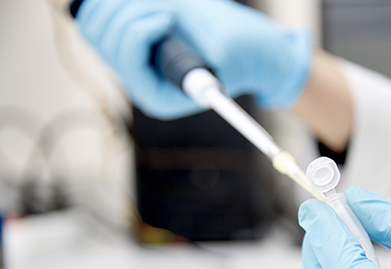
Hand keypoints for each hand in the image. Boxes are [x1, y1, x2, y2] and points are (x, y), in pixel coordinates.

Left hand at [75, 0, 311, 118]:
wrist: (248, 46)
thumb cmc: (244, 55)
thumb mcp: (228, 50)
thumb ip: (191, 41)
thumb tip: (162, 19)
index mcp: (159, 95)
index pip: (128, 59)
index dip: (140, 30)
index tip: (169, 15)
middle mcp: (138, 79)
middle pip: (107, 37)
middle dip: (134, 11)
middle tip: (169, 7)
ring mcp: (130, 59)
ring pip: (99, 22)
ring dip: (128, 2)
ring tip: (166, 5)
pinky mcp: (128, 39)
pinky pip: (99, 14)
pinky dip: (120, 1)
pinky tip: (147, 3)